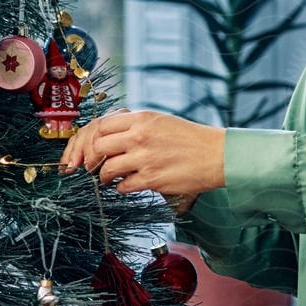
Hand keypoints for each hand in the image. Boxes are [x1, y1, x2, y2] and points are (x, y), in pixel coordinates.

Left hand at [58, 110, 226, 207]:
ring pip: (106, 169)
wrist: (216, 155)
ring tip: (113, 177)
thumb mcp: (161, 120)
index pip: (101, 125)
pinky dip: (123, 187)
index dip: (89, 140)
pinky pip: (123, 186)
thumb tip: (107, 135)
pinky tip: (131, 184)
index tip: (90, 150)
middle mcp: (140, 136)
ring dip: (105, 176)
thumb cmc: (189, 138)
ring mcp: (144, 158)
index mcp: (142, 118)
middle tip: (94, 167)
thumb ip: (134, 124)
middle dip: (92, 160)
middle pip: (98, 147)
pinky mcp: (151, 178)